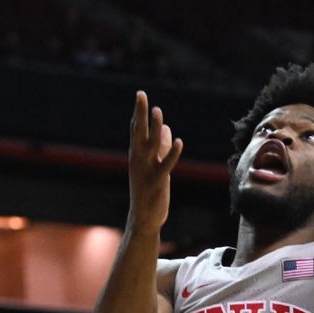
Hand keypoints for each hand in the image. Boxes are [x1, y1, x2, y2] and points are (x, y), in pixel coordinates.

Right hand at [127, 91, 183, 233]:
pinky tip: (178, 141)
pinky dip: (171, 152)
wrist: (144, 218)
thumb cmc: (149, 190)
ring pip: (150, 144)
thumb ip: (160, 147)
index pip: (135, 130)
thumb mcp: (154, 165)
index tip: (140, 95)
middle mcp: (138, 160)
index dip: (138, 113)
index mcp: (136, 155)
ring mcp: (146, 170)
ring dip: (153, 127)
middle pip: (138, 132)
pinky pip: (165, 164)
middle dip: (140, 113)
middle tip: (141, 94)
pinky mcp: (156, 181)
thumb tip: (165, 128)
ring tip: (158, 111)